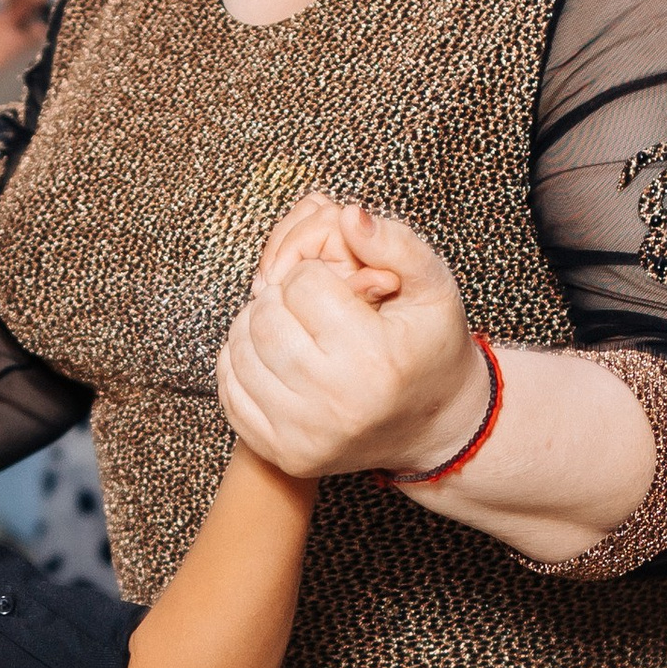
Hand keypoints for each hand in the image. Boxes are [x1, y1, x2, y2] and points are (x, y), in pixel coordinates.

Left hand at [216, 205, 482, 478]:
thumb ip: (395, 242)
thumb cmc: (432, 347)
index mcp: (374, 360)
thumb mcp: (433, 287)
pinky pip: (231, 391)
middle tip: (307, 304)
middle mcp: (336, 405)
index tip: (335, 287)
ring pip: (240, 351)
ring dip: (257, 327)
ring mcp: (305, 436)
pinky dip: (242, 364)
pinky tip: (275, 357)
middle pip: (265, 318)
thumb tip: (347, 214)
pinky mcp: (284, 454)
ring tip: (291, 327)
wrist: (434, 425)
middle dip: (280, 297)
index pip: (302, 286)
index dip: (315, 274)